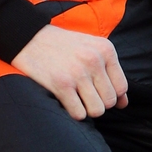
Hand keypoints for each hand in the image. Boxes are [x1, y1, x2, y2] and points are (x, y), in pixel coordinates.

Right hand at [12, 26, 127, 120]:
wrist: (28, 37)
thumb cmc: (61, 45)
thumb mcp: (90, 48)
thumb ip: (109, 72)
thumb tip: (124, 103)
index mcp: (105, 49)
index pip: (121, 88)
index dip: (111, 96)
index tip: (98, 93)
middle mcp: (94, 60)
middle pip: (109, 101)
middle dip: (97, 103)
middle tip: (83, 95)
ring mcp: (78, 73)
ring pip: (96, 110)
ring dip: (86, 109)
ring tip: (75, 98)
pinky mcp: (61, 84)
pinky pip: (79, 113)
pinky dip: (73, 112)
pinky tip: (65, 101)